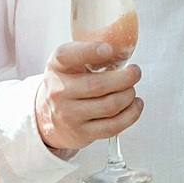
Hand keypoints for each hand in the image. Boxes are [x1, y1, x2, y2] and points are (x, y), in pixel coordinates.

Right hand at [34, 42, 143, 156]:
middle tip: (135, 72)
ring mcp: (69, 115)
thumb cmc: (66, 85)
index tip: (109, 49)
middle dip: (126, 78)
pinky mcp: (82, 133)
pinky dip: (131, 114)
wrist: (48, 118)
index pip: (66, 56)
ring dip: (129, 95)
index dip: (89, 51)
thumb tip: (120, 49)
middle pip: (98, 85)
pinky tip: (135, 104)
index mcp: (56, 67)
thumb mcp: (68, 64)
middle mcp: (59, 91)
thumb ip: (87, 54)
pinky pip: (113, 126)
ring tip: (131, 90)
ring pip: (109, 106)